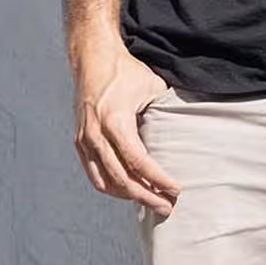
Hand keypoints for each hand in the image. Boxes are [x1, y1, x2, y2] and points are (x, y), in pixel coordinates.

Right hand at [73, 44, 180, 216]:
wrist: (93, 58)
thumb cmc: (124, 71)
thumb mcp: (152, 87)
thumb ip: (164, 113)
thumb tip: (186, 135)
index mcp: (115, 120)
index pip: (138, 162)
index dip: (158, 180)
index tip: (175, 189)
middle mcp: (96, 133)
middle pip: (121, 178)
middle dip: (146, 196)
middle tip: (166, 206)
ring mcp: (84, 139)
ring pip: (105, 182)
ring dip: (128, 196)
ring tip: (149, 200)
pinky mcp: (79, 141)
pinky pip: (94, 174)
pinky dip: (111, 186)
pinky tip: (128, 190)